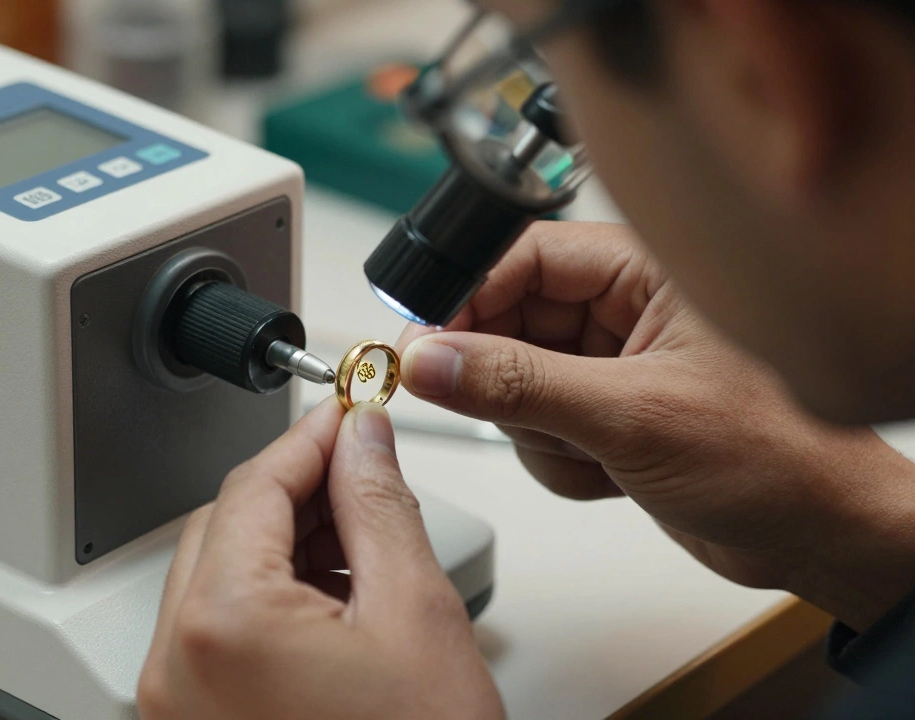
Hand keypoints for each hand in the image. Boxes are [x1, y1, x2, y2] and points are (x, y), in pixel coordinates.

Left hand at [137, 400, 502, 719]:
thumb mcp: (415, 616)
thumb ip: (379, 506)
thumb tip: (361, 438)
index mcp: (220, 626)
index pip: (255, 485)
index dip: (313, 438)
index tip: (352, 413)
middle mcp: (173, 666)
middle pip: (224, 525)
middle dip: (297, 491)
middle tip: (364, 472)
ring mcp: (174, 704)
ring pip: (218, 576)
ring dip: (285, 544)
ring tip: (364, 544)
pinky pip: (217, 632)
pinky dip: (270, 599)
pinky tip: (333, 601)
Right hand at [397, 221, 914, 630]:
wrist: (819, 536)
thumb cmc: (779, 457)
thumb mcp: (632, 416)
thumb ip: (519, 385)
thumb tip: (431, 360)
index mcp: (644, 272)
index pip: (521, 258)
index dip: (464, 297)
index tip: (421, 343)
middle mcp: (622, 310)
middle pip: (504, 320)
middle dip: (504, 381)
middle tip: (513, 414)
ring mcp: (610, 364)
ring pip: (511, 382)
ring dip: (538, 432)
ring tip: (596, 452)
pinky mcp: (604, 413)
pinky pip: (534, 428)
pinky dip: (558, 461)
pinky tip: (611, 473)